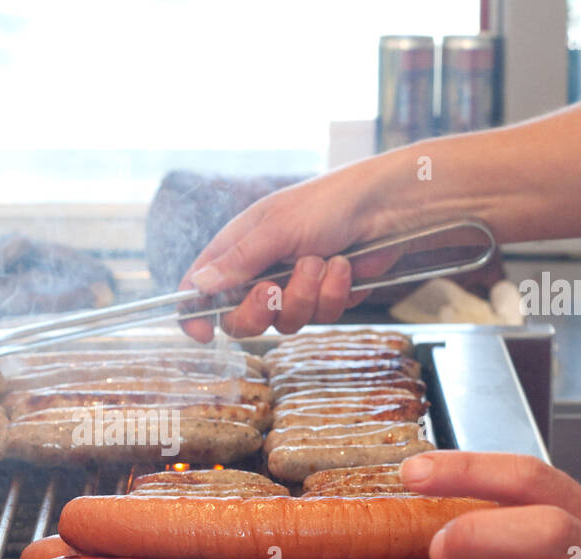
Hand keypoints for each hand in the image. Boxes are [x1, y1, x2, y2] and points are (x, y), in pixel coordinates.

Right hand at [177, 169, 407, 340]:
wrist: (386, 207)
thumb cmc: (327, 203)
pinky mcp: (324, 300)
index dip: (194, 315)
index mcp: (237, 250)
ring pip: (284, 323)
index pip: (199, 290)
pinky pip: (319, 317)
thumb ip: (237, 262)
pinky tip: (345, 267)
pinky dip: (334, 294)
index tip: (202, 333)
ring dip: (306, 295)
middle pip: (240, 320)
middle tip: (274, 289)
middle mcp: (259, 272)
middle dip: (261, 309)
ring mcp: (292, 289)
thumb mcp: (276, 228)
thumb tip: (197, 286)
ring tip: (322, 261)